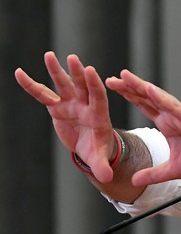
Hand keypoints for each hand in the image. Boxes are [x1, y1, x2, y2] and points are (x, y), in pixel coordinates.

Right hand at [15, 52, 116, 182]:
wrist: (90, 147)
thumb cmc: (98, 150)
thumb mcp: (100, 158)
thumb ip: (102, 166)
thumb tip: (107, 178)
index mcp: (98, 115)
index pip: (98, 97)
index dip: (94, 85)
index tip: (91, 71)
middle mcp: (85, 105)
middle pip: (82, 86)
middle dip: (77, 73)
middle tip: (73, 58)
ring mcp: (71, 104)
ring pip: (63, 85)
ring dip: (56, 71)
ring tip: (49, 55)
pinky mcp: (57, 107)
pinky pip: (43, 95)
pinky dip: (32, 85)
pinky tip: (19, 73)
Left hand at [106, 70, 180, 186]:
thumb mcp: (172, 171)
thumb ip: (152, 175)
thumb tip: (134, 181)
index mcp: (168, 125)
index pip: (144, 107)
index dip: (129, 97)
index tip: (112, 89)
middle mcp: (172, 117)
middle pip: (146, 98)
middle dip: (128, 88)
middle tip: (109, 79)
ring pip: (158, 97)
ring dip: (141, 87)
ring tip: (125, 76)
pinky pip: (174, 107)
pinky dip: (161, 98)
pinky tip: (149, 89)